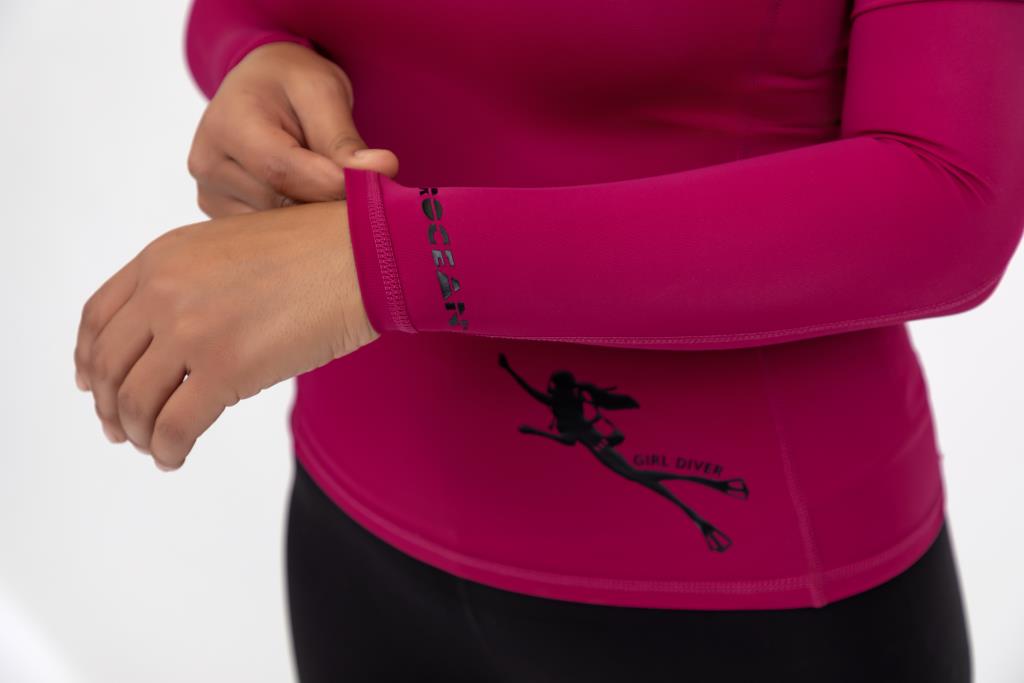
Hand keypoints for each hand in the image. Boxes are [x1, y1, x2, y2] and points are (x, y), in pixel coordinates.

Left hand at [73, 201, 378, 469]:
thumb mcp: (231, 247)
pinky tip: (174, 457)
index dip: (88, 360)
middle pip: (109, 365)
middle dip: (109, 407)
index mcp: (162, 258)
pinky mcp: (226, 369)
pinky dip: (166, 450)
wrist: (364, 254)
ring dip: (138, 433)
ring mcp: (191, 330)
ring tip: (154, 447)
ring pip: (135, 402)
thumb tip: (176, 336)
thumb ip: (191, 280)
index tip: (91, 386)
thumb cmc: (316, 248)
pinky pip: (175, 426)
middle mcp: (164, 291)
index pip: (97, 318)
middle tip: (120, 431)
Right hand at [187, 41, 398, 217]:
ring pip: (279, 226)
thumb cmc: (291, 82)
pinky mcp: (222, 216)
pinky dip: (301, 226)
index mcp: (227, 124)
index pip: (281, 170)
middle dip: (329, 202)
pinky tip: (315, 203)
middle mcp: (209, 164)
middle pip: (282, 202)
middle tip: (368, 194)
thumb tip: (380, 172)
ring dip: (316, 216)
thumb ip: (344, 138)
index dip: (332, 185)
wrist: (260, 87)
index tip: (375, 185)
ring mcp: (211, 195)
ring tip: (336, 189)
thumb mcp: (322, 92)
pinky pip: (271, 234)